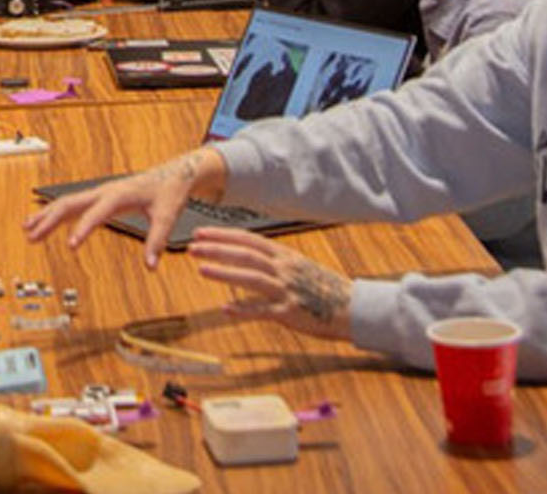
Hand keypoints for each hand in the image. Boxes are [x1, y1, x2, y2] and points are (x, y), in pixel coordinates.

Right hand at [23, 147, 225, 266]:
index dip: (82, 228)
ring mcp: (98, 194)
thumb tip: (150, 265)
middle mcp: (103, 192)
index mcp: (118, 195)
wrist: (171, 175)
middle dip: (49, 220)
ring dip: (46, 216)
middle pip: (69, 204)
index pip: (95, 212)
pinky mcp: (98, 198)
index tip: (70, 245)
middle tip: (32, 236)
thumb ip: (157, 241)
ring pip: (66, 203)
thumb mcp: (166, 216)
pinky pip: (72, 206)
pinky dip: (55, 214)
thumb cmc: (168, 192)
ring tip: (27, 230)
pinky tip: (42, 224)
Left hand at [189, 227, 351, 339]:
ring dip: (225, 273)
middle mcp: (285, 269)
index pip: (249, 240)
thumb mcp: (299, 267)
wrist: (355, 308)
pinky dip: (244, 309)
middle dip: (217, 249)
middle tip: (191, 247)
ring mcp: (288, 290)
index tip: (200, 233)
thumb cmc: (324, 288)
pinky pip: (264, 311)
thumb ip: (274, 261)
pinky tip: (225, 309)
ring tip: (201, 269)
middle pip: (246, 255)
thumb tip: (248, 256)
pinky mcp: (291, 313)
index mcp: (285, 256)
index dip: (223, 235)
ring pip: (252, 278)